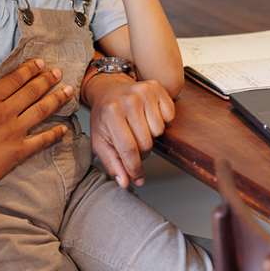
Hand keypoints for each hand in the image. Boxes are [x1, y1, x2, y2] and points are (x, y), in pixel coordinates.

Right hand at [0, 59, 72, 202]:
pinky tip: (64, 128)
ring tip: (68, 91)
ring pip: (41, 111)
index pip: (13, 79)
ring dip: (56, 99)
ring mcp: (12, 132)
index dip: (29, 69)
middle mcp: (3, 113)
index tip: (40, 62)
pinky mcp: (18, 152)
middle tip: (58, 73)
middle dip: (47, 80)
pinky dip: (55, 134)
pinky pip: (41, 140)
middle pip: (31, 91)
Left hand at [85, 72, 174, 188]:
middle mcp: (128, 101)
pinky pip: (169, 116)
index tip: (137, 178)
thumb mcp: (100, 140)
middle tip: (133, 144)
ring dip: (151, 134)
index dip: (135, 168)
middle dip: (141, 151)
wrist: (108, 89)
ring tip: (139, 127)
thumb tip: (125, 182)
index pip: (129, 149)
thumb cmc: (104, 116)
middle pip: (147, 143)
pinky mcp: (156, 88)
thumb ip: (111, 163)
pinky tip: (148, 116)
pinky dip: (162, 120)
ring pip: (159, 130)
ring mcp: (144, 92)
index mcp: (112, 114)